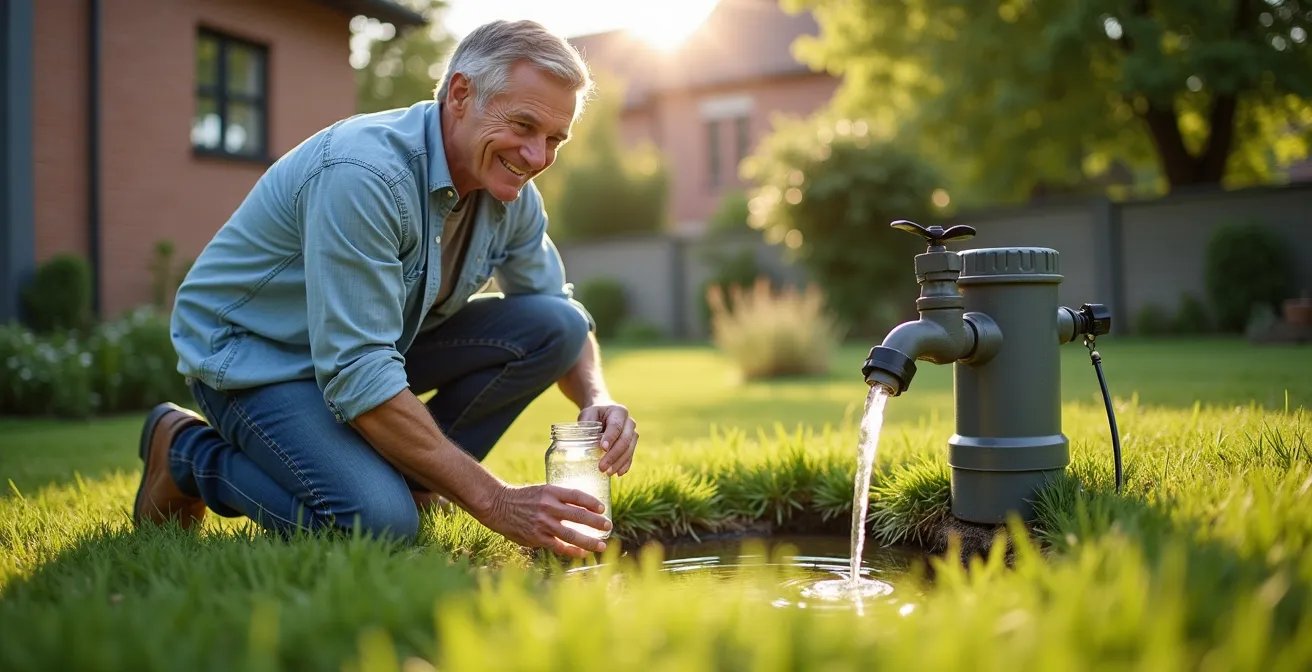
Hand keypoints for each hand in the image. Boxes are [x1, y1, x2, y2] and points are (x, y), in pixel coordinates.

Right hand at [483, 484, 610, 557]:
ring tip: (601, 545)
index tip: (602, 508)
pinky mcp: (537, 537)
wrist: (499, 506)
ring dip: (589, 541)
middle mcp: (549, 507)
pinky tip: (582, 553)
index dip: (591, 502)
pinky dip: (572, 551)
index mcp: (551, 492)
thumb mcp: (541, 491)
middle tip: (608, 525)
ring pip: (572, 534)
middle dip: (596, 522)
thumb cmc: (523, 498)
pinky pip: (559, 546)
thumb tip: (579, 508)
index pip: (577, 495)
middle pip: (579, 515)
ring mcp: (543, 523)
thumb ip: (558, 499)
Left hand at [578, 401, 637, 475]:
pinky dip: (625, 465)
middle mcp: (629, 422)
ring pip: (629, 450)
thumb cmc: (594, 414)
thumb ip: (586, 427)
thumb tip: (583, 447)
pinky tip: (618, 473)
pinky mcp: (632, 444)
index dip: (610, 438)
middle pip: (625, 440)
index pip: (616, 426)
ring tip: (608, 473)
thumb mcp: (588, 415)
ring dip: (619, 463)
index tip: (602, 448)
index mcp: (618, 412)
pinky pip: (631, 456)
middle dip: (613, 455)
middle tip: (602, 467)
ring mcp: (632, 434)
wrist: (604, 412)